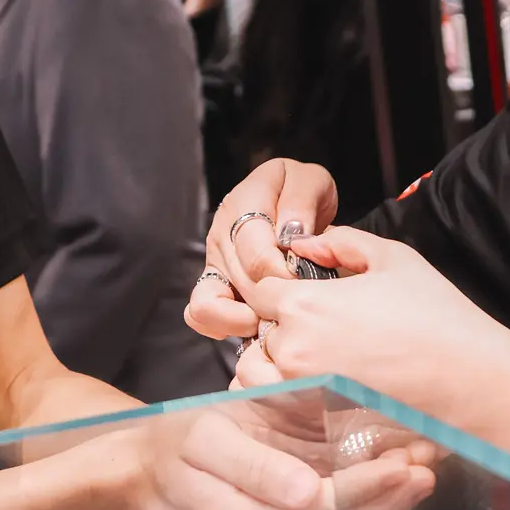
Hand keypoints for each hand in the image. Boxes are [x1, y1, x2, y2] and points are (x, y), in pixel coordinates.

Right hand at [25, 401, 432, 509]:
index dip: (369, 487)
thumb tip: (307, 493)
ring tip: (426, 469)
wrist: (139, 481)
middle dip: (390, 495)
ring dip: (387, 504)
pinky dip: (365, 507)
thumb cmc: (173, 448)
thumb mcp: (204, 438)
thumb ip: (255, 465)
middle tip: (432, 459)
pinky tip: (392, 482)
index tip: (406, 460)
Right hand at [186, 156, 338, 341]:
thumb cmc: (300, 194)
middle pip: (240, 283)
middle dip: (273, 301)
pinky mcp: (212, 285)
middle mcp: (222, 234)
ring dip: (243, 320)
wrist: (290, 200)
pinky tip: (253, 324)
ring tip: (271, 318)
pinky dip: (224, 326)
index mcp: (244, 204)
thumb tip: (291, 235)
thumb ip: (302, 202)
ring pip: (209, 304)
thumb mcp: (310, 182)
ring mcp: (214, 262)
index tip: (305, 283)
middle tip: (299, 304)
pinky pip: (200, 315)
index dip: (282, 275)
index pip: (255, 252)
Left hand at [231, 226, 509, 441]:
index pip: (257, 286)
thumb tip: (304, 243)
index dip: (276, 284)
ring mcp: (302, 391)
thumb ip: (340, 242)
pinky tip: (326, 387)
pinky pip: (279, 407)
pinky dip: (290, 397)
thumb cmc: (441, 320)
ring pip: (258, 373)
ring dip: (276, 364)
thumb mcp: (394, 260)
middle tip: (319, 329)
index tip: (302, 291)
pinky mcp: (316, 421)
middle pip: (255, 332)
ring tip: (319, 360)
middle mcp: (293, 349)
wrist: (475, 383)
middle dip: (277, 326)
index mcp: (305, 304)